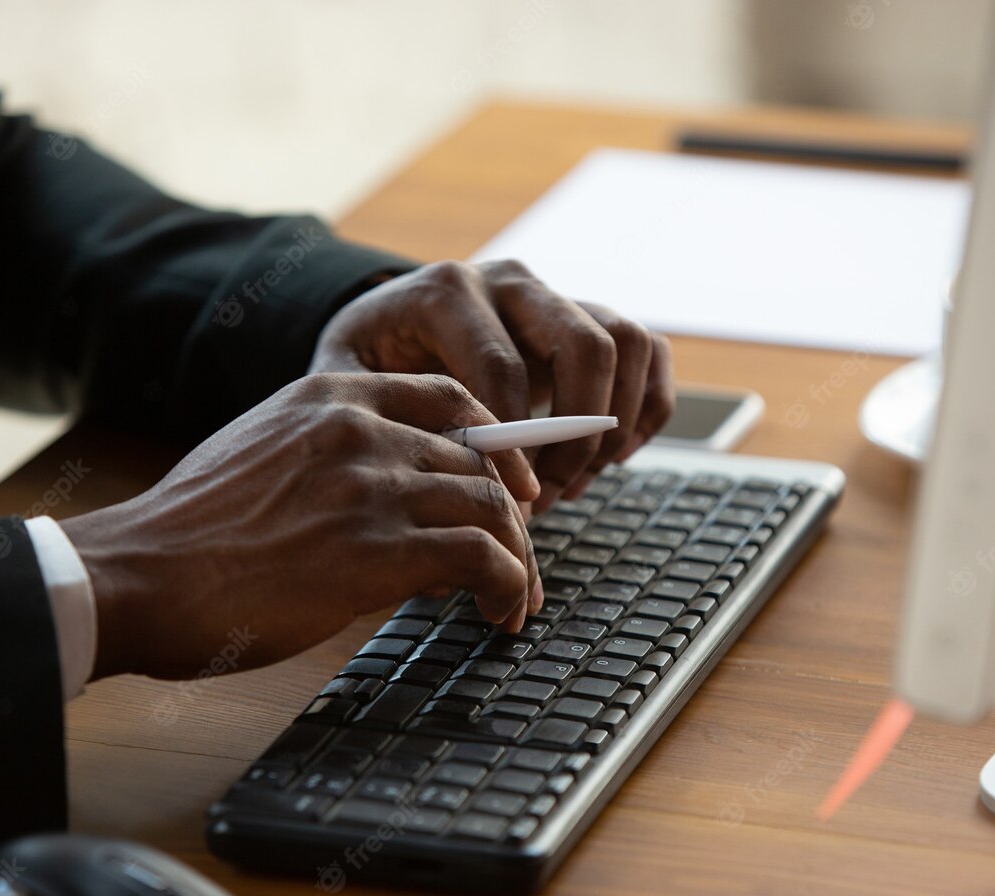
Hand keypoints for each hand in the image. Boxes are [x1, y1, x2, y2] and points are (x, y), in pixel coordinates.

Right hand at [61, 373, 541, 680]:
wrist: (138, 574)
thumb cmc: (188, 529)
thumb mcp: (261, 451)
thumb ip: (331, 453)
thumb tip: (392, 496)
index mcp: (330, 393)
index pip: (450, 397)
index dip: (498, 443)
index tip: (512, 484)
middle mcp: (360, 428)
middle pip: (481, 462)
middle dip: (513, 518)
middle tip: (518, 562)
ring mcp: (370, 486)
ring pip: (492, 508)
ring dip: (517, 561)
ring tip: (513, 600)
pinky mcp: (377, 549)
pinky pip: (480, 556)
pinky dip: (505, 587)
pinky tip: (498, 614)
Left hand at [311, 260, 674, 512]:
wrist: (386, 322)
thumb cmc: (369, 361)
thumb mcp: (346, 385)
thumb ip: (380, 434)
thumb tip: (433, 513)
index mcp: (447, 292)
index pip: (503, 368)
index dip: (517, 445)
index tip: (514, 500)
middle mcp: (510, 283)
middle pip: (585, 344)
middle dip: (577, 434)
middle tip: (549, 493)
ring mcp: (555, 295)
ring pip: (626, 343)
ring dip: (615, 423)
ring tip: (575, 480)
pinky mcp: (587, 316)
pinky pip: (648, 350)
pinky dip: (648, 406)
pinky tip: (614, 456)